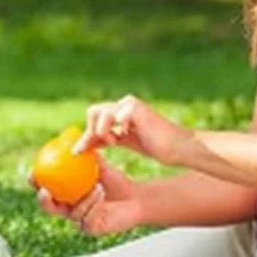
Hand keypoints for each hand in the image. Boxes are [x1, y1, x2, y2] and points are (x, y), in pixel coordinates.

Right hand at [34, 156, 144, 235]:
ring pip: (71, 212)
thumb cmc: (115, 181)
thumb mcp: (98, 164)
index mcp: (64, 191)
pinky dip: (93, 205)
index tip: (33, 173)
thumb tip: (70, 139)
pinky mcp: (91, 228)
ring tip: (96, 186)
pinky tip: (101, 194)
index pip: (43, 187)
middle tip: (45, 192)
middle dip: (43, 200)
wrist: (136, 197)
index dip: (35, 181)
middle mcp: (67, 207)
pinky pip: (86, 218)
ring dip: (82, 199)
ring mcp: (78, 219)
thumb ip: (85, 154)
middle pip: (48, 207)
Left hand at [75, 94, 191, 166]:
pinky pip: (112, 115)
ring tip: (114, 141)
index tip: (79, 152)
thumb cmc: (156, 146)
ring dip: (101, 131)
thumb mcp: (126, 142)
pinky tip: (122, 136)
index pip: (95, 117)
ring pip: (99, 112)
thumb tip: (86, 144)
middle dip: (91, 131)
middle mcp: (124, 105)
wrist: (178, 148)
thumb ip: (107, 139)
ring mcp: (129, 104)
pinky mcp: (135, 108)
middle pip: (92, 111)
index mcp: (120, 112)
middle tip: (104, 145)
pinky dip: (111, 128)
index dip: (86, 134)